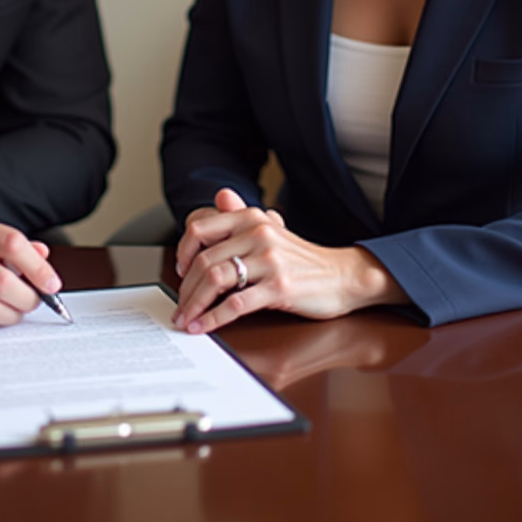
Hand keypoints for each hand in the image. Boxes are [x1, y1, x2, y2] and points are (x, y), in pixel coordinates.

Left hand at [172, 188, 406, 334]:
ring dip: (194, 304)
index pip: (200, 229)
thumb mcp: (271, 229)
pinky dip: (214, 318)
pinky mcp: (279, 287)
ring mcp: (269, 260)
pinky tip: (204, 327)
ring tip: (186, 319)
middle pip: (204, 260)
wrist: (342, 276)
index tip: (179, 271)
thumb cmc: (302, 258)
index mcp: (251, 218)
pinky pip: (236, 303)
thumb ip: (243, 214)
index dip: (183, 253)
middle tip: (178, 306)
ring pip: (216, 280)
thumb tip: (221, 194)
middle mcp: (258, 233)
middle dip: (185, 288)